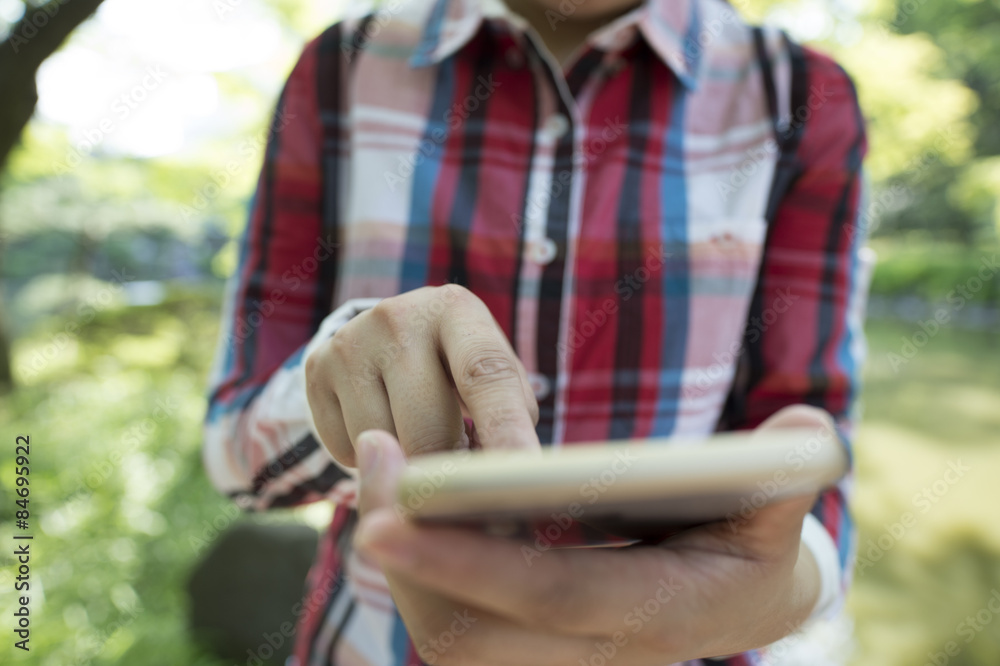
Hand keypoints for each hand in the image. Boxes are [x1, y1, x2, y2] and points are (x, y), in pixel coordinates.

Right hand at [305, 285, 540, 466]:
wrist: (385, 339)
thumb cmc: (460, 370)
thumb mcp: (495, 374)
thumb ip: (509, 416)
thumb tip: (505, 477)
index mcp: (457, 311)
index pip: (486, 376)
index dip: (506, 431)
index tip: (518, 477)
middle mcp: (398, 317)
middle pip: (428, 430)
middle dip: (447, 472)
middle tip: (459, 483)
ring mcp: (351, 342)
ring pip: (384, 447)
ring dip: (406, 464)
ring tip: (419, 436)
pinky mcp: (317, 370)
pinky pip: (346, 450)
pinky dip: (369, 461)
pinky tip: (383, 428)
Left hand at [353, 405, 834, 664]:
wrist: (738, 598)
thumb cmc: (751, 540)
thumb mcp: (779, 506)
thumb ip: (790, 471)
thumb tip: (805, 427)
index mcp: (655, 612)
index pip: (548, 596)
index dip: (468, 562)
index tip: (390, 518)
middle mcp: (595, 652)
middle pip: (470, 631)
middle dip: (406, 558)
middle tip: (369, 460)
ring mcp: (558, 657)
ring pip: (450, 635)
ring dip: (401, 562)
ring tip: (375, 468)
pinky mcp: (533, 646)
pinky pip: (456, 623)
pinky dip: (419, 569)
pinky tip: (401, 500)